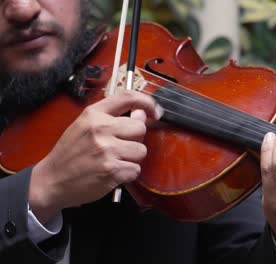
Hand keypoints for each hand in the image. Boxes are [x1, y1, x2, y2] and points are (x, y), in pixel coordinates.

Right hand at [29, 91, 163, 223]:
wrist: (52, 181)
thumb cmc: (70, 154)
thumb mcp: (84, 126)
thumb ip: (112, 117)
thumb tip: (142, 113)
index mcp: (93, 114)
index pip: (128, 97)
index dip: (147, 102)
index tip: (155, 111)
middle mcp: (101, 129)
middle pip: (140, 127)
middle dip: (135, 139)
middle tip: (120, 146)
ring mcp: (107, 150)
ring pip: (141, 150)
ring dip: (132, 158)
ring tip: (115, 160)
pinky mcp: (112, 170)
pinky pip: (136, 169)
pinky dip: (128, 174)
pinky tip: (113, 172)